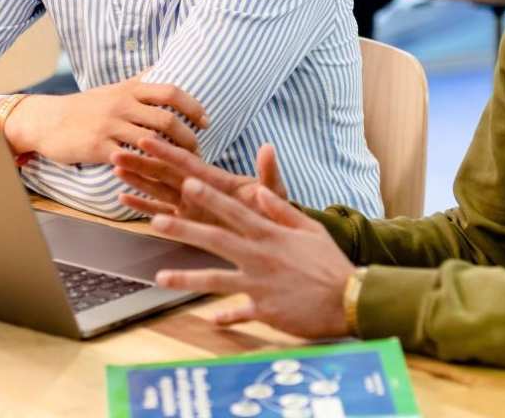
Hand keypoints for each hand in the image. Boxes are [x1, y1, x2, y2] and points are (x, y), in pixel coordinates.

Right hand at [4, 74, 207, 165]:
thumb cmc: (86, 106)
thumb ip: (139, 81)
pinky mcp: (98, 147)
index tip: (205, 120)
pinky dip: (147, 168)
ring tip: (183, 165)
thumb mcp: (113, 88)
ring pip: (152, 140)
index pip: (170, 91)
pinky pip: (130, 159)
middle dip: (188, 136)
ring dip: (172, 155)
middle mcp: (123, 105)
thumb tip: (164, 66)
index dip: (193, 105)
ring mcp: (110, 126)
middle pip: (166, 118)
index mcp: (130, 89)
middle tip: (198, 149)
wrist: (48, 120)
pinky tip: (158, 176)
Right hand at [113, 136, 286, 221]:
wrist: (273, 238)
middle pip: (164, 173)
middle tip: (116, 151)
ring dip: (136, 179)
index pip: (186, 162)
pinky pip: (160, 213)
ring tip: (114, 167)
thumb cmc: (273, 210)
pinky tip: (122, 198)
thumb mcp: (272, 192)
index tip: (145, 137)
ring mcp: (190, 205)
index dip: (166, 150)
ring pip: (157, 189)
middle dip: (141, 162)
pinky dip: (141, 207)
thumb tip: (268, 148)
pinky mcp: (187, 222)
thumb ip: (268, 173)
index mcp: (215, 179)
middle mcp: (198, 189)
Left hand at [150, 175, 354, 337]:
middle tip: (156, 221)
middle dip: (183, 229)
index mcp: (270, 234)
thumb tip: (257, 193)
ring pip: (215, 280)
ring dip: (185, 278)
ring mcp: (258, 285)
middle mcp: (259, 256)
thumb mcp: (309, 228)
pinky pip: (238, 314)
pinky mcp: (263, 310)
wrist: (348, 298)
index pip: (233, 211)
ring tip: (160, 277)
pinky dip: (225, 316)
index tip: (186, 184)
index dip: (208, 198)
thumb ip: (280, 210)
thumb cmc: (330, 261)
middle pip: (215, 240)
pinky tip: (211, 320)